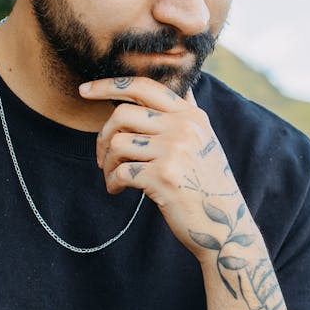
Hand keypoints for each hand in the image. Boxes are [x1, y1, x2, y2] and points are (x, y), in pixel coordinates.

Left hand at [79, 75, 244, 259]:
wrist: (224, 224)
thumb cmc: (206, 184)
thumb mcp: (205, 141)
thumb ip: (186, 114)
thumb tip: (177, 86)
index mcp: (191, 115)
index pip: (143, 87)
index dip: (109, 85)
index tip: (84, 90)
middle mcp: (184, 128)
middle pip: (122, 114)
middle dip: (103, 137)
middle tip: (102, 158)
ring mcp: (175, 151)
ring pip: (117, 143)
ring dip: (106, 164)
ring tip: (113, 177)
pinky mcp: (163, 177)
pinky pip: (121, 172)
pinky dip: (112, 182)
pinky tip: (117, 191)